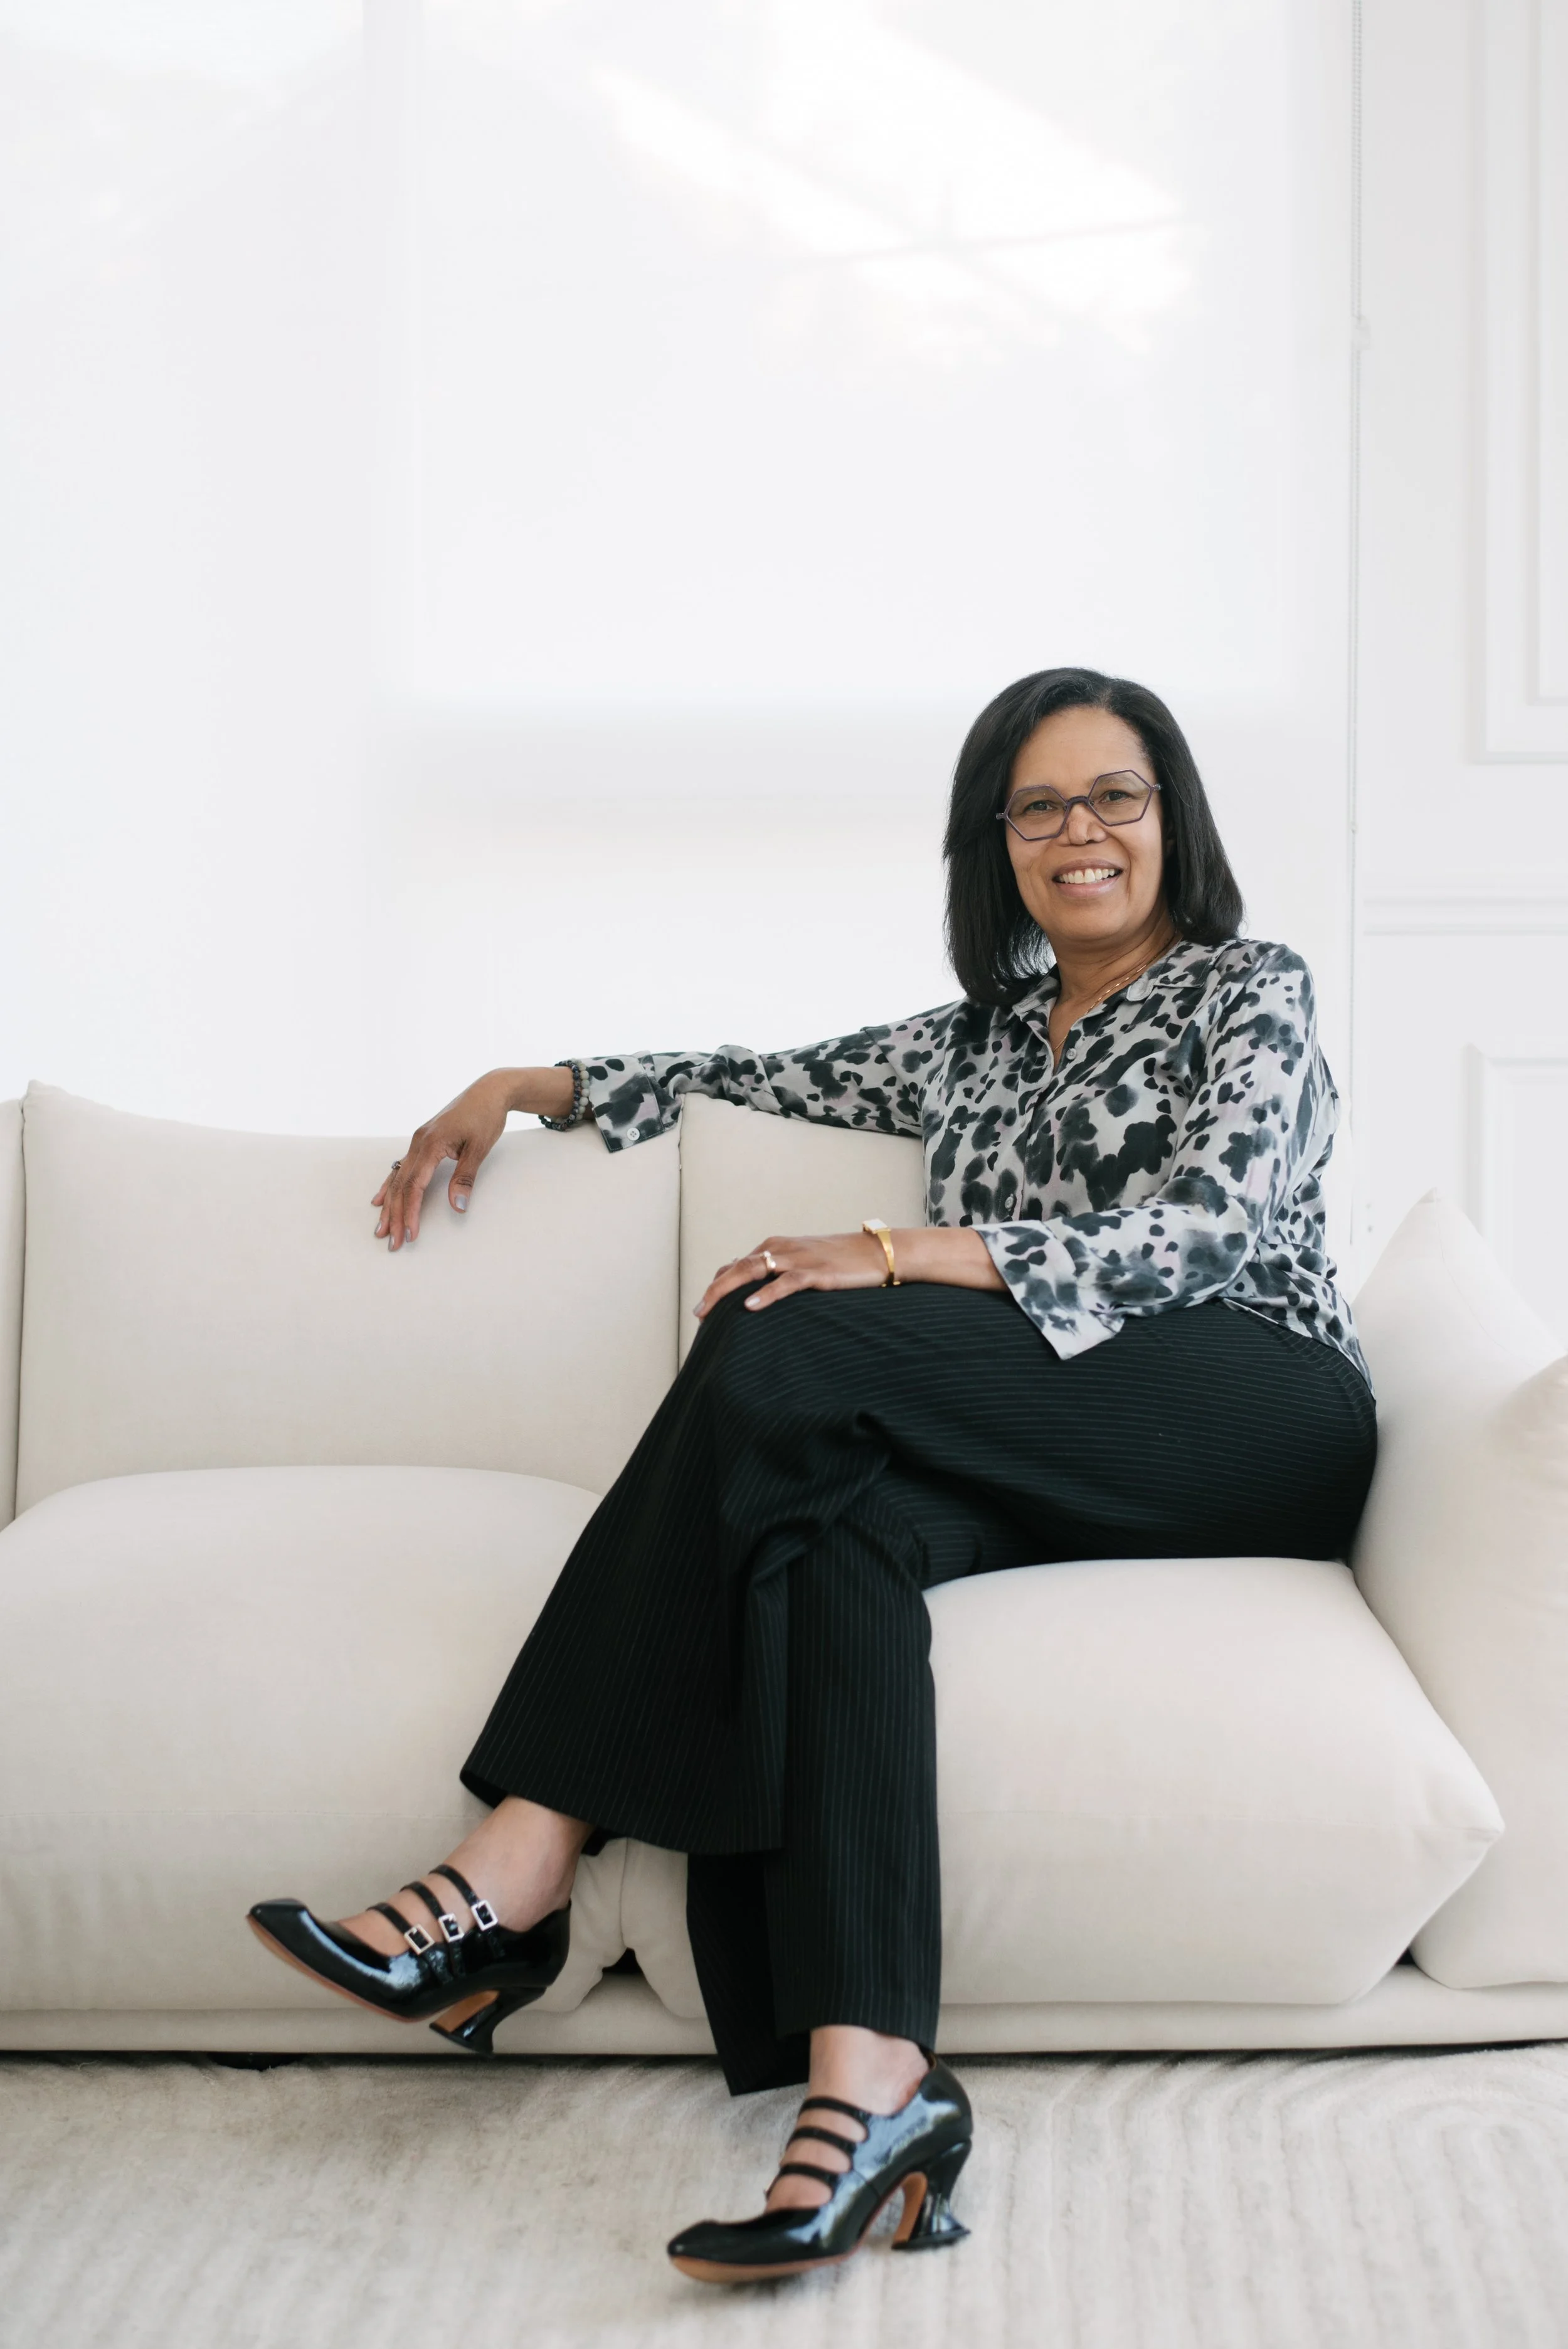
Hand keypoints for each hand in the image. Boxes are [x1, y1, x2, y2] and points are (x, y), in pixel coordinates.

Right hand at [373, 1066, 574, 1247]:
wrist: (489, 1090)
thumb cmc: (486, 1116)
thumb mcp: (479, 1148)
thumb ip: (465, 1178)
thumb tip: (457, 1208)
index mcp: (431, 1144)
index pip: (415, 1186)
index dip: (410, 1212)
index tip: (410, 1234)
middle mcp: (418, 1142)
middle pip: (401, 1185)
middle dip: (395, 1216)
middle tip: (392, 1242)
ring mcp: (417, 1140)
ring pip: (398, 1178)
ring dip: (389, 1205)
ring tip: (381, 1228)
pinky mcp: (422, 1140)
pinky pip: (401, 1166)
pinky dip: (391, 1185)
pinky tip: (381, 1199)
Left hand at [694, 1224, 1005, 1314]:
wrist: (880, 1252)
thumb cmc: (845, 1261)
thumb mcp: (808, 1263)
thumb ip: (784, 1273)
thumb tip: (761, 1294)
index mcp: (778, 1245)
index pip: (737, 1262)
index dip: (717, 1283)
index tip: (703, 1304)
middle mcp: (782, 1247)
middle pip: (737, 1266)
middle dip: (714, 1290)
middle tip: (697, 1313)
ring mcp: (799, 1258)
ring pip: (753, 1271)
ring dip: (727, 1291)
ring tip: (709, 1311)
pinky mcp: (817, 1272)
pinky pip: (785, 1283)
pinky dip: (766, 1294)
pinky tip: (750, 1308)